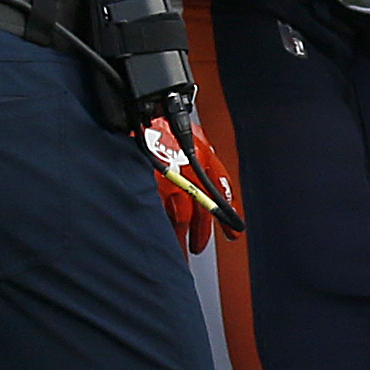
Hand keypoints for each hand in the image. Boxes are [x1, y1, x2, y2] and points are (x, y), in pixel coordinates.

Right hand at [142, 115, 238, 253]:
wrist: (135, 116)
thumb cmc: (159, 126)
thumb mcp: (186, 136)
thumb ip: (198, 158)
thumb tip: (208, 183)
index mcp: (202, 155)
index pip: (221, 188)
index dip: (228, 213)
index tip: (234, 232)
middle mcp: (189, 170)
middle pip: (200, 210)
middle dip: (201, 233)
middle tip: (197, 247)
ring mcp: (167, 180)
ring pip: (178, 219)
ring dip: (179, 239)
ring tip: (179, 253)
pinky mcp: (147, 186)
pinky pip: (157, 215)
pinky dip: (159, 228)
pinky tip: (158, 237)